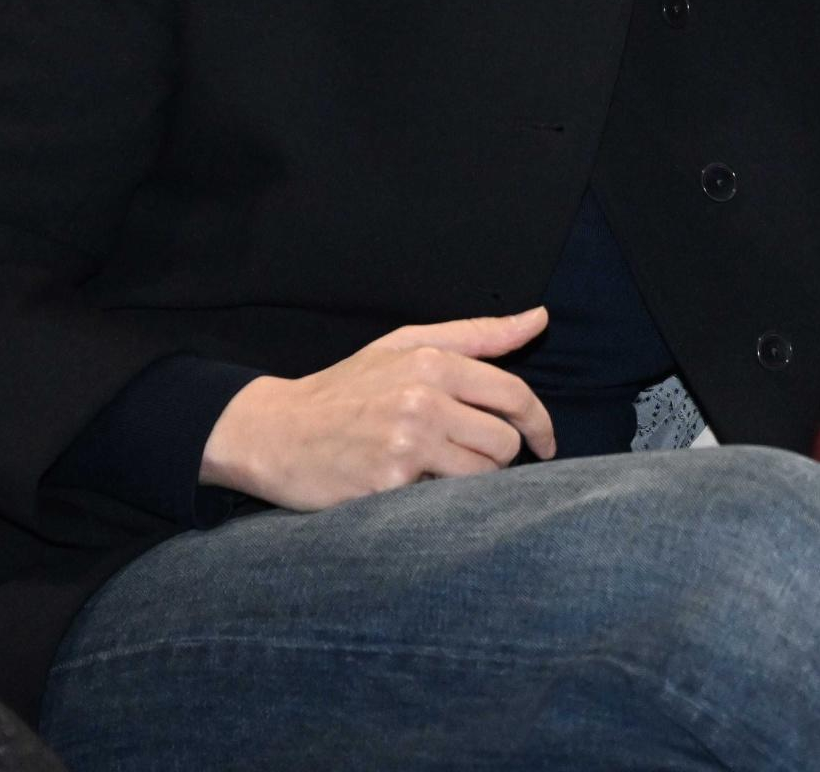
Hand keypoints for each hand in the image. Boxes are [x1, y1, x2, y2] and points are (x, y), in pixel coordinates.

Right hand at [200, 308, 555, 509]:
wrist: (274, 432)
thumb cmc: (345, 389)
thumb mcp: (405, 345)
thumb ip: (478, 334)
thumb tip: (540, 318)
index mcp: (432, 362)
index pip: (514, 395)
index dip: (539, 424)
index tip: (545, 444)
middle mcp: (424, 400)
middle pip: (504, 442)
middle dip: (498, 454)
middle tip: (468, 456)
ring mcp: (406, 444)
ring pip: (482, 474)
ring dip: (471, 479)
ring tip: (436, 469)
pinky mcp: (388, 485)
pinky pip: (446, 500)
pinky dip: (438, 498)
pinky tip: (411, 486)